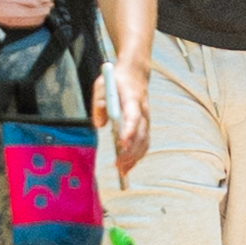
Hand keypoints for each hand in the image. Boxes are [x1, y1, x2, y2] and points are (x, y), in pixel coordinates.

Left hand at [101, 61, 150, 183]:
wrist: (135, 73)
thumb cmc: (116, 80)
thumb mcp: (101, 85)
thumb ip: (98, 104)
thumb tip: (100, 125)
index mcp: (132, 100)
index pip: (134, 117)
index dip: (129, 131)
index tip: (122, 144)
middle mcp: (143, 111)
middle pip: (141, 135)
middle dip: (131, 152)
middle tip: (118, 165)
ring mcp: (146, 118)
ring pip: (145, 142)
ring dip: (135, 158)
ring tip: (123, 172)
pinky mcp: (145, 124)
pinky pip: (144, 142)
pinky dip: (138, 155)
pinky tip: (129, 165)